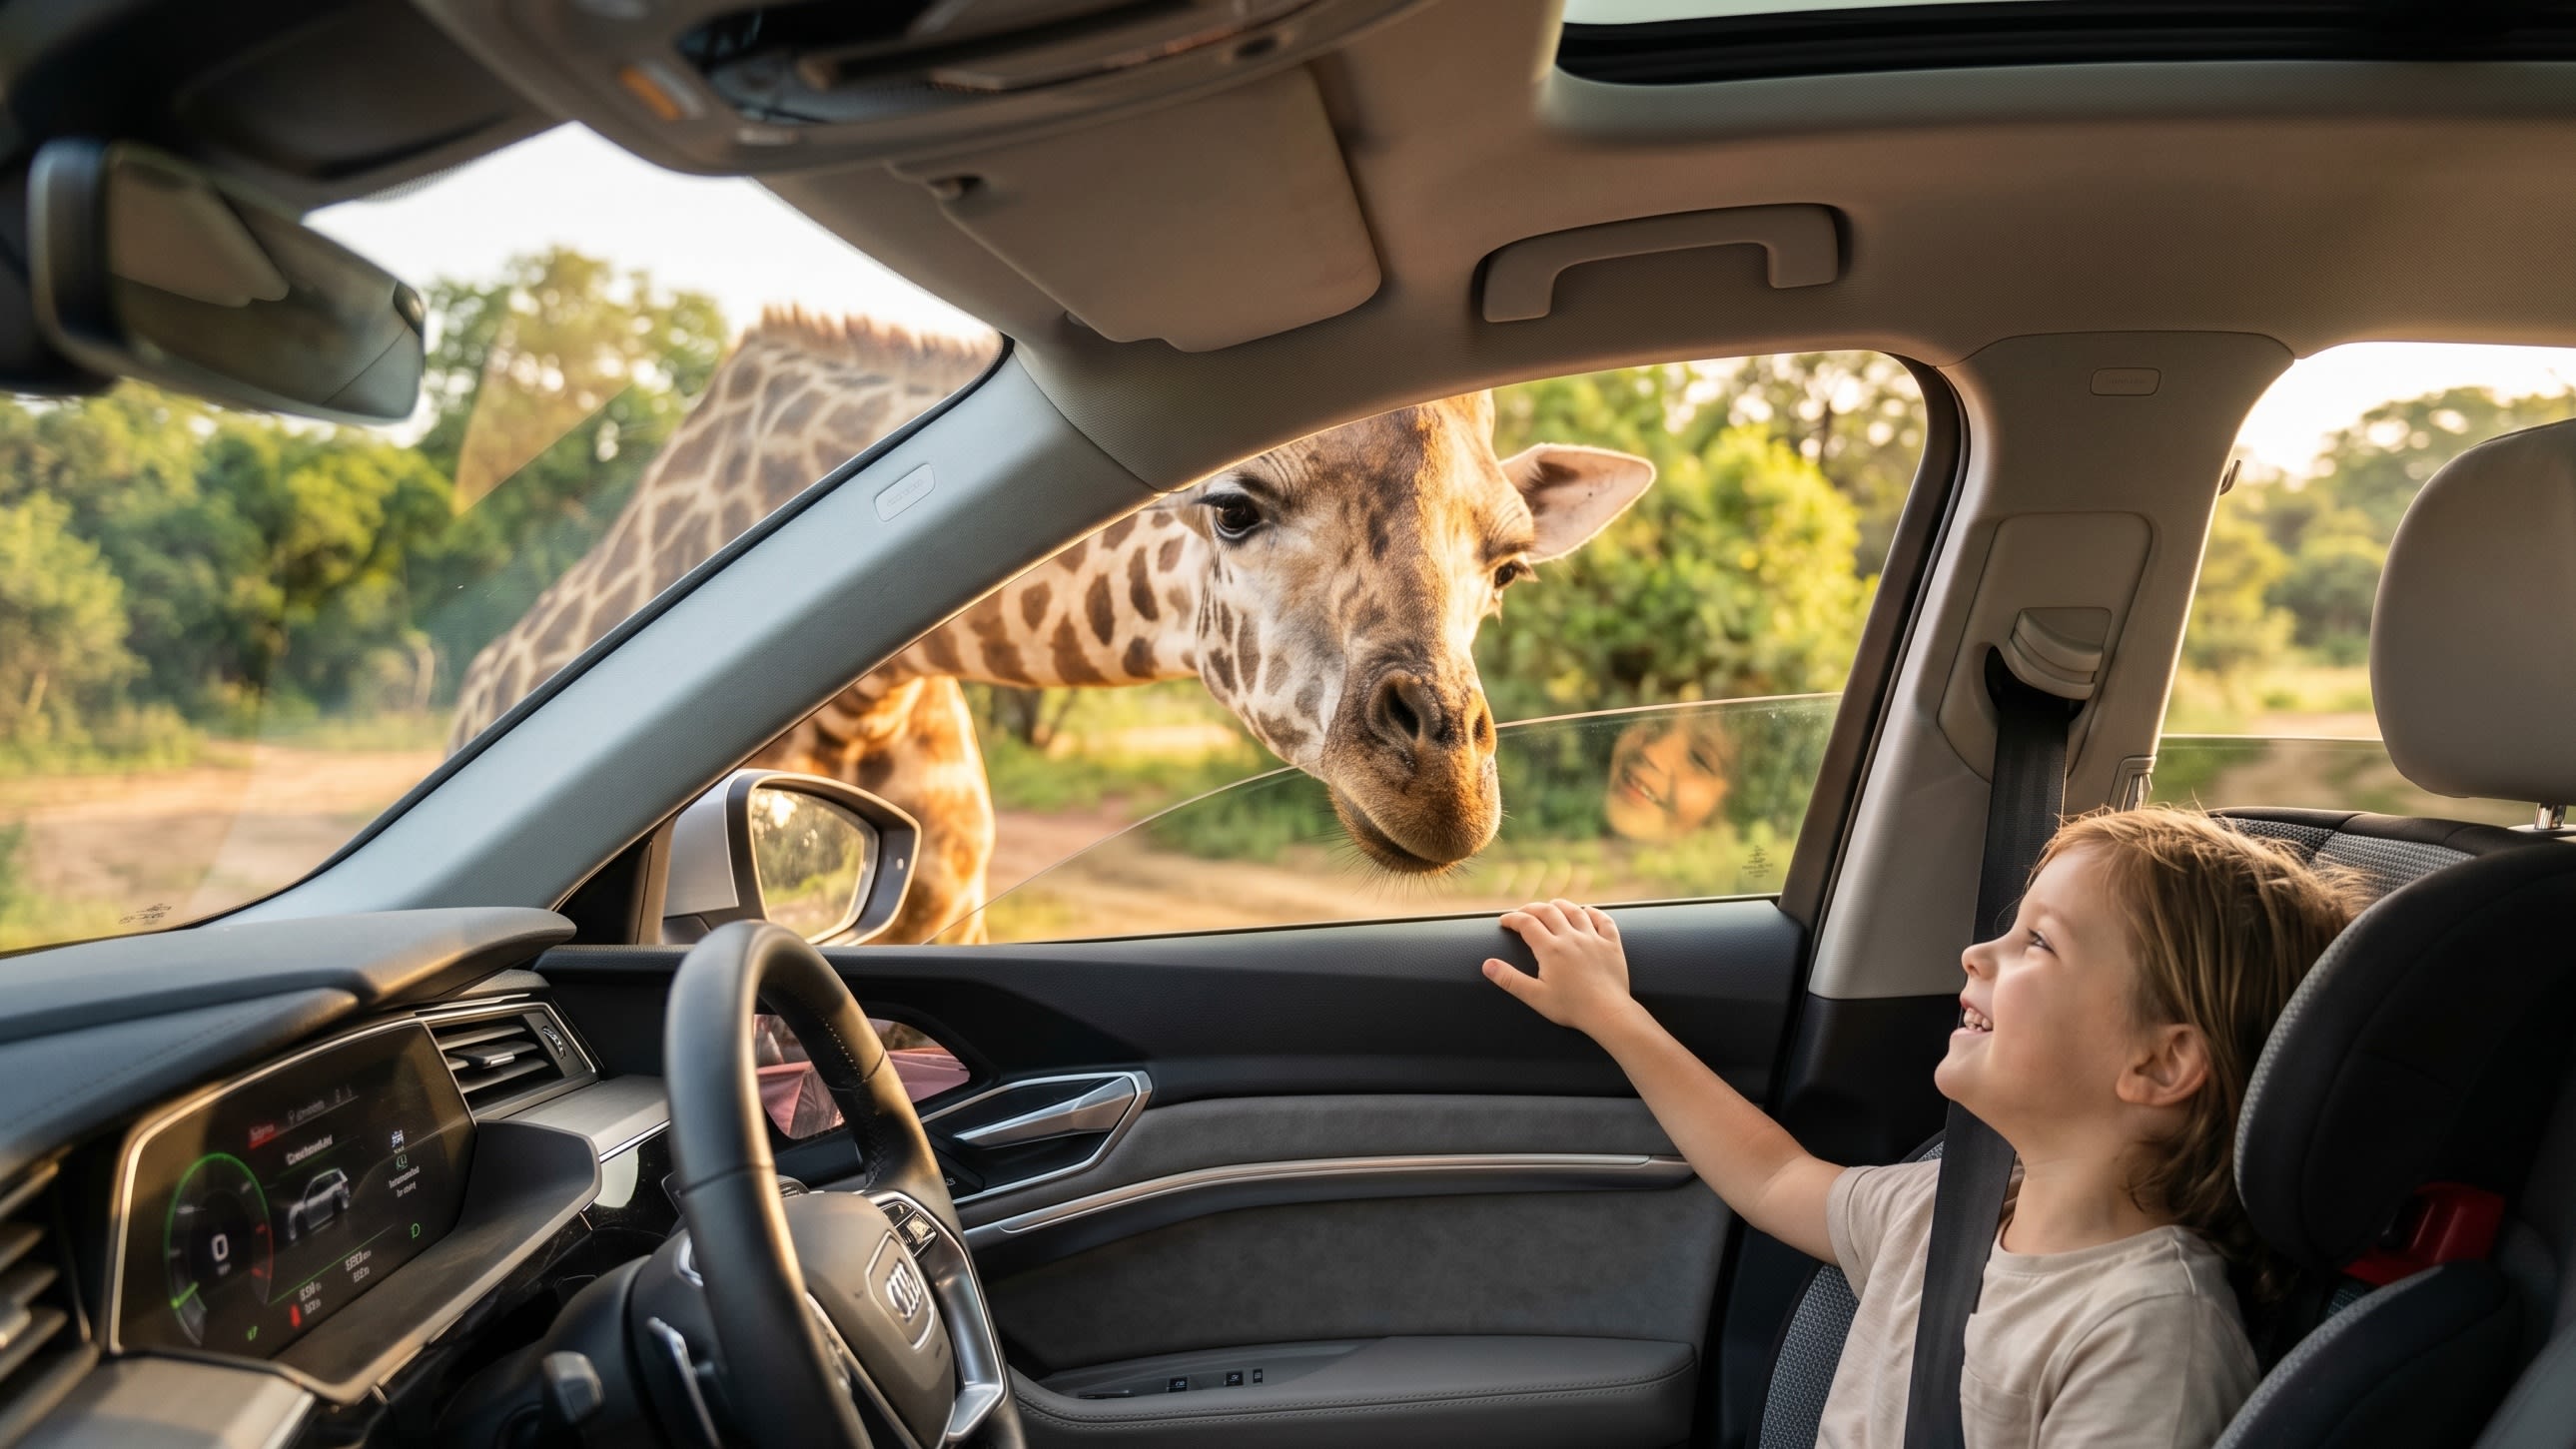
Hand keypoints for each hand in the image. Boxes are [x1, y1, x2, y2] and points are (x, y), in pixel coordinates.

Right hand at [1485, 899, 1637, 1037]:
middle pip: (1548, 911)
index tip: (1504, 921)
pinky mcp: (1612, 945)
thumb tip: (1487, 965)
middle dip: (1531, 909)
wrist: (1608, 1013)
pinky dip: (1594, 913)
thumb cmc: (1571, 1008)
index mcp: (1551, 949)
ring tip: (1551, 905)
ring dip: (1560, 905)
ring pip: (1575, 911)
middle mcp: (1571, 938)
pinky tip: (1587, 911)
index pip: (1527, 923)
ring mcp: (1593, 939)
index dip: (1512, 919)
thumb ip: (1510, 979)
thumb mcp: (1535, 996)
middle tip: (1523, 913)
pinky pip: (1604, 921)